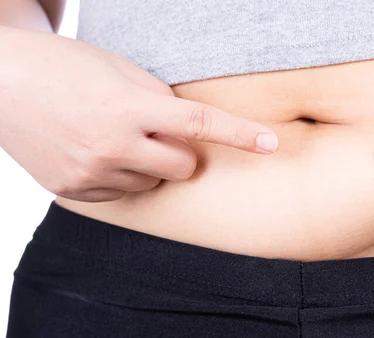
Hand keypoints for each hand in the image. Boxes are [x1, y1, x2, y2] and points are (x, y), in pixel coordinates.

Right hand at [0, 26, 278, 202]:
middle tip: (158, 133)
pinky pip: (121, 193)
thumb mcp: (117, 69)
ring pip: (153, 183)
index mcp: (127, 107)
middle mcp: (112, 146)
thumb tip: (189, 130)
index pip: (200, 125)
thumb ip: (158, 100)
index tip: (269, 144)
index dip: (240, 135)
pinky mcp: (74, 191)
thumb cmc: (64, 67)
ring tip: (114, 137)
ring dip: (148, 164)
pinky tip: (95, 152)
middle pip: (184, 166)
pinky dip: (120, 176)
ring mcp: (92, 173)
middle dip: (182, 153)